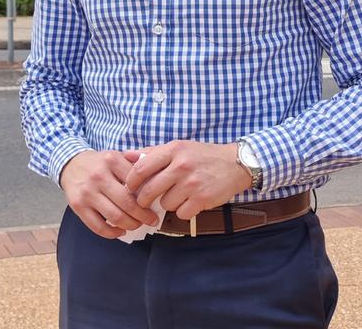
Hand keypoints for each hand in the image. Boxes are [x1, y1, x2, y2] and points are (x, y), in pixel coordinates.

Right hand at [60, 150, 162, 238]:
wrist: (70, 164)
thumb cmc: (99, 163)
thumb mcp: (115, 156)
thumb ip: (134, 165)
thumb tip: (155, 180)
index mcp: (111, 160)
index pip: (136, 182)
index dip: (149, 196)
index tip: (156, 204)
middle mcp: (98, 176)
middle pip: (127, 203)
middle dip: (143, 216)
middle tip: (151, 220)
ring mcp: (87, 193)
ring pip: (115, 217)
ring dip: (130, 225)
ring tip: (137, 225)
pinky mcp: (78, 206)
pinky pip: (98, 227)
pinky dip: (112, 233)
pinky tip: (120, 231)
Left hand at [122, 140, 252, 220]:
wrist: (235, 164)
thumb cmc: (202, 156)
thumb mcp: (179, 147)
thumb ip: (152, 152)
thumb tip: (126, 155)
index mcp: (173, 150)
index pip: (141, 168)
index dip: (131, 182)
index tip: (130, 188)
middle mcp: (181, 165)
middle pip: (149, 190)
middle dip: (144, 199)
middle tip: (147, 201)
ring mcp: (192, 183)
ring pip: (165, 204)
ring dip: (169, 204)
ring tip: (179, 195)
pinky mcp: (202, 198)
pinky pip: (181, 213)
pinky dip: (184, 211)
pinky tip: (190, 202)